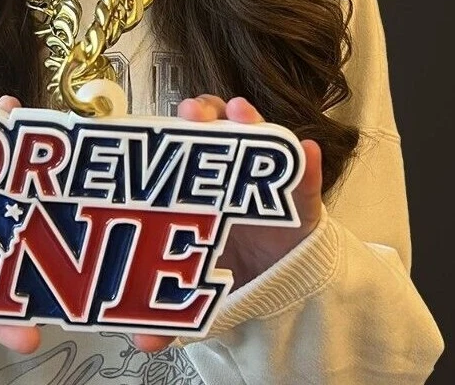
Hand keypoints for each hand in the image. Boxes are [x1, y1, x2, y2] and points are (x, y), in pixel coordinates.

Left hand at [132, 95, 321, 353]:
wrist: (282, 286)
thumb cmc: (231, 272)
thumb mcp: (198, 292)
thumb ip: (173, 314)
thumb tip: (146, 342)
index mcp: (197, 189)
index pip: (182, 149)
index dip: (170, 131)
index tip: (156, 121)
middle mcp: (230, 176)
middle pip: (216, 132)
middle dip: (203, 114)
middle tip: (192, 113)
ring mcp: (267, 184)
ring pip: (259, 143)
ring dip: (251, 122)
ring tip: (241, 113)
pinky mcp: (302, 203)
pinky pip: (306, 179)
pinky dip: (307, 164)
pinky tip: (306, 152)